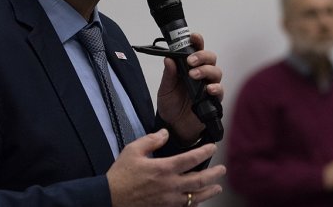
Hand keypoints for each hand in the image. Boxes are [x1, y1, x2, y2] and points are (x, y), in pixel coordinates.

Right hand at [107, 129, 225, 206]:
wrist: (110, 199)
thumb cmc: (120, 176)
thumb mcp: (133, 150)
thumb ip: (151, 140)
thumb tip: (165, 133)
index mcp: (163, 169)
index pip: (191, 159)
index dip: (205, 152)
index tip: (213, 147)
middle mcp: (170, 186)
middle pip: (199, 180)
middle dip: (213, 174)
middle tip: (222, 170)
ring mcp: (168, 200)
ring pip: (195, 197)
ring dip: (209, 192)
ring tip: (217, 187)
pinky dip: (194, 203)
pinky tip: (197, 200)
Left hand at [157, 33, 223, 143]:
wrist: (174, 126)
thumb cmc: (171, 105)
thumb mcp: (165, 89)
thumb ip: (169, 75)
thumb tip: (169, 58)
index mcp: (189, 67)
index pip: (196, 49)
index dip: (197, 41)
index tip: (193, 37)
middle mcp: (202, 74)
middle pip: (210, 57)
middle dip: (202, 56)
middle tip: (190, 61)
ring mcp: (209, 85)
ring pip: (216, 71)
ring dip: (206, 70)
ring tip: (194, 76)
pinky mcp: (214, 99)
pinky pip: (220, 90)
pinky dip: (215, 87)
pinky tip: (208, 89)